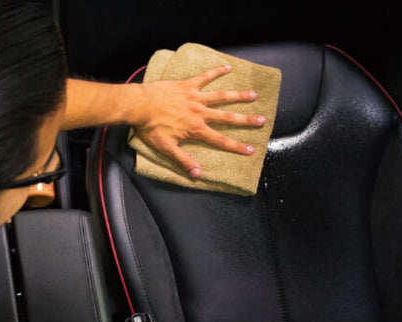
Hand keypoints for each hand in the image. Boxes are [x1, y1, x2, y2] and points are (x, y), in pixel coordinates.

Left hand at [132, 65, 265, 177]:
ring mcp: (194, 97)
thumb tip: (197, 174)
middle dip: (246, 120)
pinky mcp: (187, 85)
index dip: (236, 146)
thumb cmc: (150, 128)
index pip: (220, 140)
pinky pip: (204, 77)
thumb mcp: (166, 148)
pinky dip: (216, 71)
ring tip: (253, 95)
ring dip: (238, 96)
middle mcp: (200, 112)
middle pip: (227, 117)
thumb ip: (183, 161)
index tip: (250, 149)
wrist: (139, 106)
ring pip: (221, 96)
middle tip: (262, 120)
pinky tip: (228, 67)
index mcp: (196, 129)